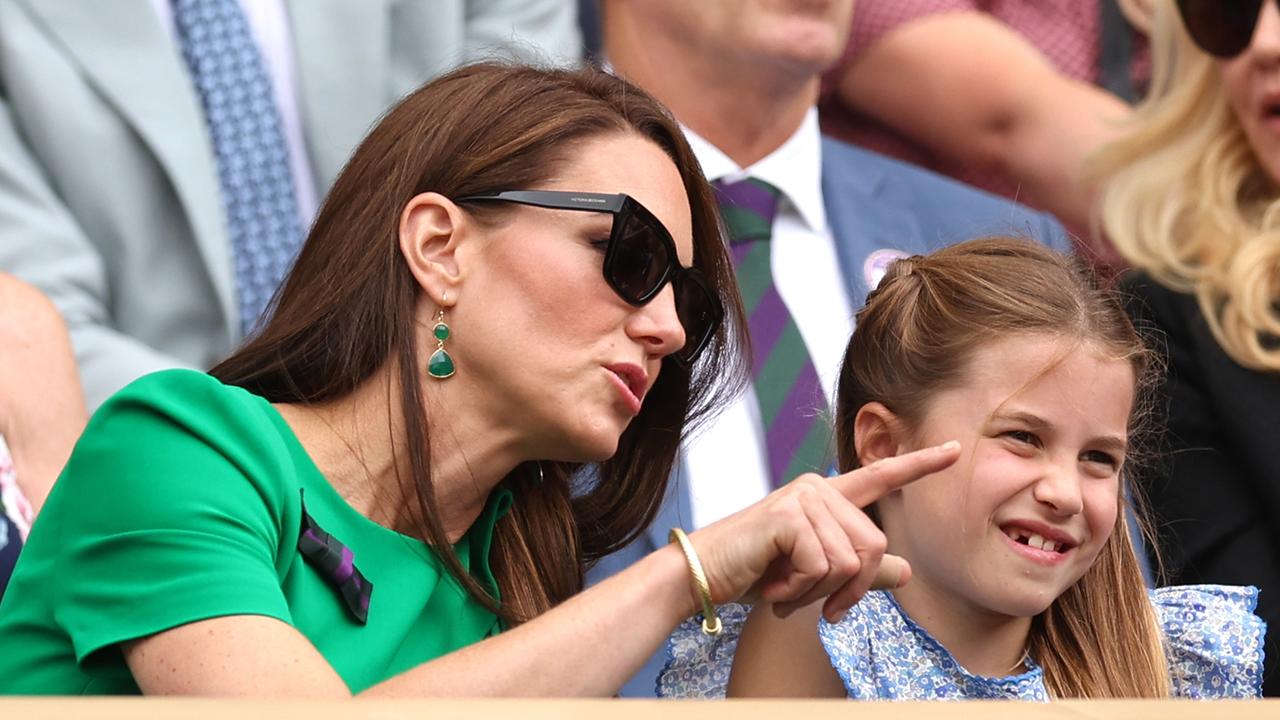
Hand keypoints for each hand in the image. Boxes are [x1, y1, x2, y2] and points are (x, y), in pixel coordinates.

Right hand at [687, 441, 959, 622]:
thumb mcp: (815, 574)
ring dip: (819, 593)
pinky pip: (824, 566)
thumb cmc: (755, 572)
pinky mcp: (788, 516)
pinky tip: (775, 586)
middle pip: (875, 545)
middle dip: (852, 590)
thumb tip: (907, 572)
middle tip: (821, 608)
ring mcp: (803, 497)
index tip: (955, 450)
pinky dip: (800, 590)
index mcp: (827, 496)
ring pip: (850, 561)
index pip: (881, 477)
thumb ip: (860, 571)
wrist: (703, 575)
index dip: (920, 464)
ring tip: (786, 593)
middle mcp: (818, 488)